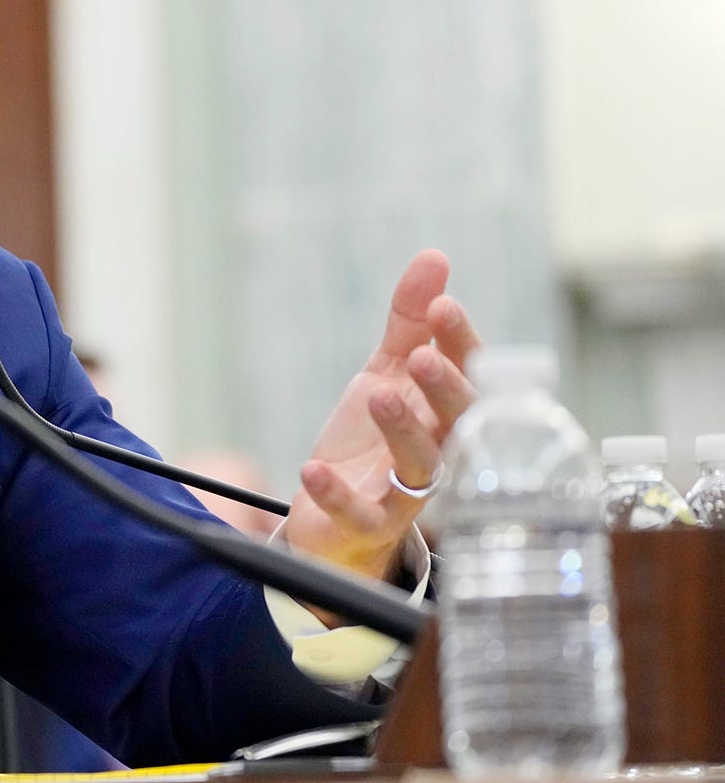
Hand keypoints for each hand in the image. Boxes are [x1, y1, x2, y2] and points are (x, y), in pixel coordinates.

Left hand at [285, 250, 479, 595]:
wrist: (336, 514)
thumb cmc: (374, 439)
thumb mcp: (386, 373)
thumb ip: (409, 323)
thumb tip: (434, 259)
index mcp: (445, 412)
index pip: (470, 375)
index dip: (461, 343)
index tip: (444, 306)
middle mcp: (437, 452)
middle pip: (458, 421)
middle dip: (445, 388)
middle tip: (423, 358)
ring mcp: (406, 492)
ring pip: (421, 466)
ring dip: (403, 430)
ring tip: (379, 394)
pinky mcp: (368, 524)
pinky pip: (360, 513)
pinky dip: (337, 494)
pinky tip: (313, 469)